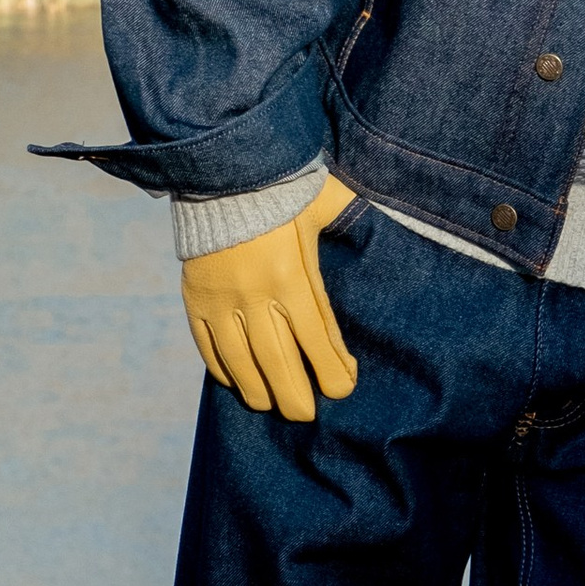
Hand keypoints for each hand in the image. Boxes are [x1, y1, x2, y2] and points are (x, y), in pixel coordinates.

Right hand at [181, 176, 359, 419]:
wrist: (220, 171)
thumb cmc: (283, 188)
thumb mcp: (325, 203)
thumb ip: (352, 224)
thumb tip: (390, 231)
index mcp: (291, 276)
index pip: (315, 339)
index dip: (331, 371)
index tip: (343, 388)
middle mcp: (254, 294)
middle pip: (276, 362)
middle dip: (294, 396)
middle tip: (305, 415)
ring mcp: (220, 300)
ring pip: (239, 362)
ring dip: (257, 390)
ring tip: (272, 404)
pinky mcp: (194, 299)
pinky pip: (207, 346)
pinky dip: (222, 369)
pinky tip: (237, 381)